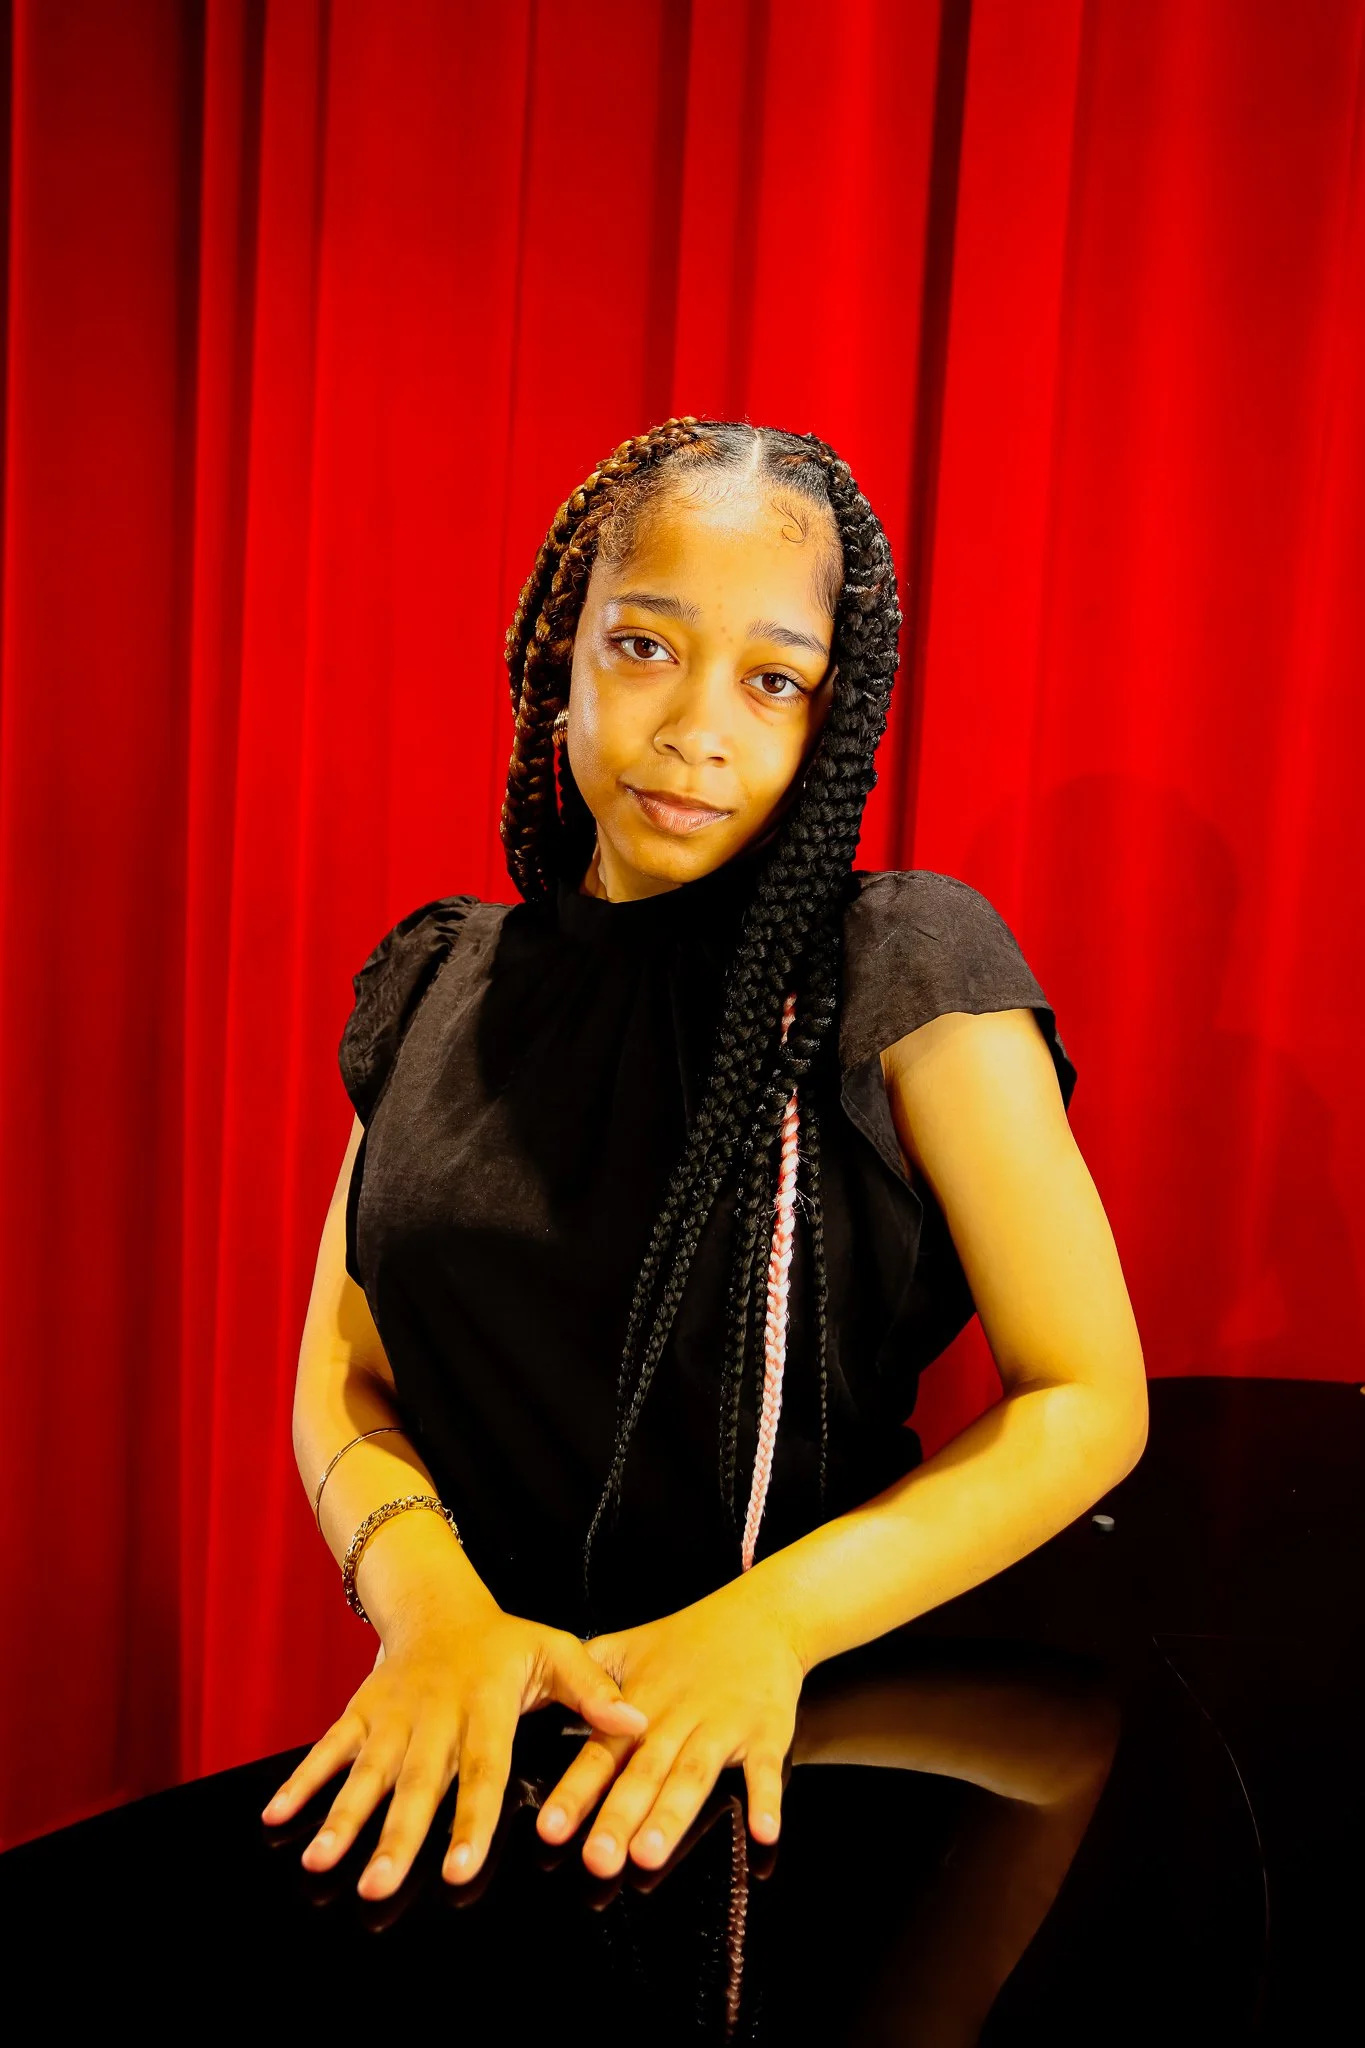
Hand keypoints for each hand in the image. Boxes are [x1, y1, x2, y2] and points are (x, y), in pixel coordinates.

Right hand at [260, 1604, 647, 1898]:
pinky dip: (302, 1781)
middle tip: (381, 1887)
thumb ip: (595, 1691)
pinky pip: (327, 1748)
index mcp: (484, 1706)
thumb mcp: (557, 1652)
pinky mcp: (359, 1713)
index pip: (482, 1771)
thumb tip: (639, 1726)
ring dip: (341, 1817)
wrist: (437, 1605)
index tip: (462, 1869)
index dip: (472, 1819)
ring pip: (365, 1772)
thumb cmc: (504, 1643)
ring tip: (321, 1862)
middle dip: (398, 1837)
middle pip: (416, 1783)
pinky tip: (276, 1818)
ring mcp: (391, 1716)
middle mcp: (433, 1715)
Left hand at [535, 1578, 805, 1877]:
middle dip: (619, 1816)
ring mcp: (723, 1728)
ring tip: (648, 1855)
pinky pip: (766, 1770)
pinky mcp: (766, 1732)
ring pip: (693, 1776)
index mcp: (639, 1706)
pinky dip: (766, 1800)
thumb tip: (539, 1697)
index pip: (601, 1753)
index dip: (576, 1792)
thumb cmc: (687, 1640)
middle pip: (644, 1773)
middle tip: (597, 1860)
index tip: (549, 1831)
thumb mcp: (627, 1646)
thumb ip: (586, 1675)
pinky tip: (762, 1834)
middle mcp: (677, 1720)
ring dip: (672, 1816)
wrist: (759, 1615)